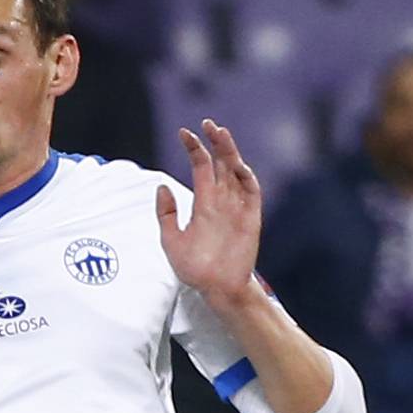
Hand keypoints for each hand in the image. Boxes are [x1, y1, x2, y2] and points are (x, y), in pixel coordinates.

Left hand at [157, 119, 262, 303]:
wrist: (215, 288)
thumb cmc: (194, 269)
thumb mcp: (171, 240)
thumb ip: (166, 214)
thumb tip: (160, 186)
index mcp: (203, 202)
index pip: (201, 166)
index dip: (194, 149)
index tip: (183, 133)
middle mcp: (221, 200)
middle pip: (220, 162)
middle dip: (214, 142)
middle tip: (206, 123)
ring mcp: (236, 206)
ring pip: (235, 170)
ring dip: (229, 151)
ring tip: (220, 133)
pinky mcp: (250, 216)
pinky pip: (251, 191)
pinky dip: (246, 177)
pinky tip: (236, 164)